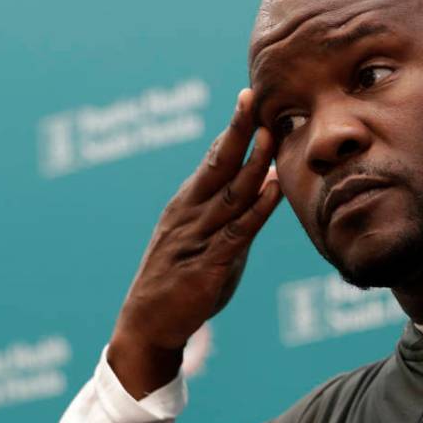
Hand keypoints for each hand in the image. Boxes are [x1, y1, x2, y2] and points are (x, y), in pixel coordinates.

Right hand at [108, 89, 280, 397]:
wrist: (150, 324)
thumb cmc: (182, 278)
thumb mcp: (206, 238)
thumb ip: (234, 212)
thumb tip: (264, 181)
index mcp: (188, 204)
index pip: (213, 159)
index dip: (232, 130)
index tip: (249, 98)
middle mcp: (190, 213)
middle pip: (218, 166)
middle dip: (236, 131)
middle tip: (251, 99)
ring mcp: (198, 237)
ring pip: (230, 194)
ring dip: (252, 163)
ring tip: (270, 135)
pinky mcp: (210, 265)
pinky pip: (238, 232)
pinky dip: (257, 209)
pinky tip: (273, 188)